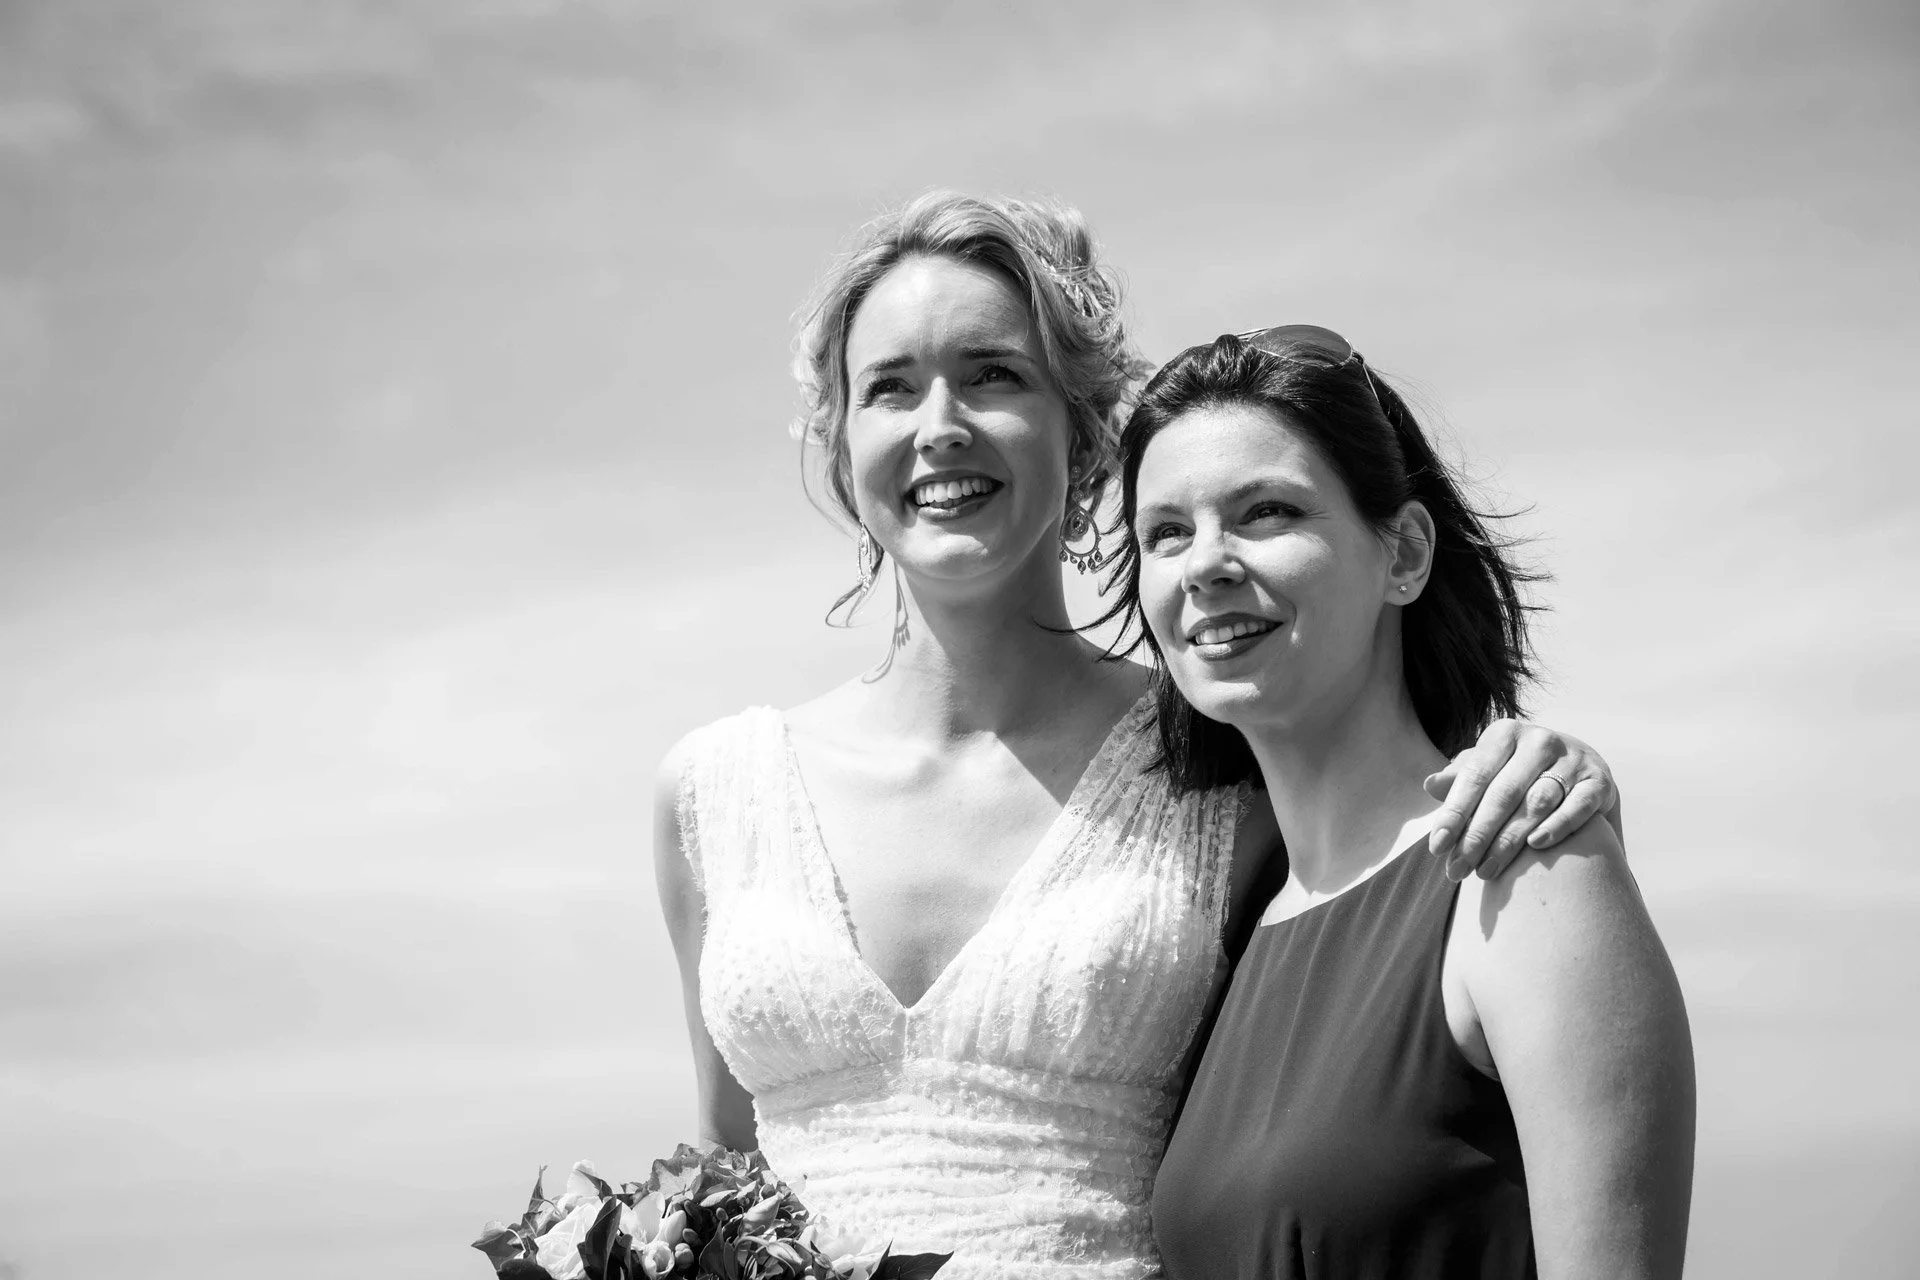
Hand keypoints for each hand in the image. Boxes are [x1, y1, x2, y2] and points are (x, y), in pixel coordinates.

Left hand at [1424, 719, 1618, 880]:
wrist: (1579, 769)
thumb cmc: (1518, 773)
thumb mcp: (1488, 770)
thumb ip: (1461, 779)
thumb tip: (1429, 785)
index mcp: (1505, 733)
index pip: (1474, 776)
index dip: (1454, 813)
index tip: (1436, 848)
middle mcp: (1540, 741)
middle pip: (1503, 793)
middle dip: (1477, 836)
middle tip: (1457, 870)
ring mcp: (1573, 759)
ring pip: (1537, 802)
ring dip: (1509, 840)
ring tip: (1486, 871)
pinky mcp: (1600, 782)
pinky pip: (1579, 806)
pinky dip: (1558, 825)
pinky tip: (1536, 845)